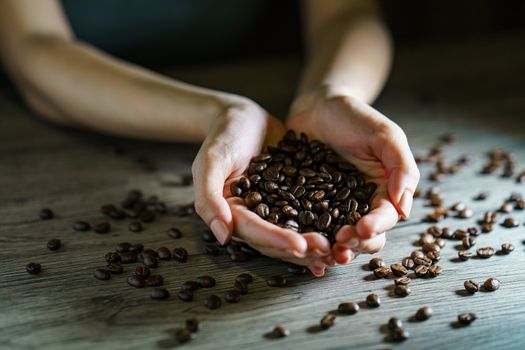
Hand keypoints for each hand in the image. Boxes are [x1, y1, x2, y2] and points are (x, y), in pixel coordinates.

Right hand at [192, 101, 332, 275]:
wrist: (241, 116)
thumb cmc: (222, 135)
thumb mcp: (210, 161)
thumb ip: (209, 197)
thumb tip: (223, 235)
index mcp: (232, 212)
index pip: (254, 232)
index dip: (277, 241)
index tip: (300, 246)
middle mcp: (253, 216)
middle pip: (277, 240)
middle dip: (301, 247)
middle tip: (327, 249)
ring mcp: (274, 208)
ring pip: (294, 232)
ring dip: (315, 243)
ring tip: (338, 248)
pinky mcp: (292, 197)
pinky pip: (307, 214)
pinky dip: (323, 225)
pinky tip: (343, 232)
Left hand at [287, 86, 419, 262]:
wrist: (317, 105)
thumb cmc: (355, 116)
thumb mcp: (385, 135)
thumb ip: (401, 167)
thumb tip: (404, 208)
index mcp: (382, 190)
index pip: (385, 216)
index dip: (376, 227)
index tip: (363, 229)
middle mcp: (358, 203)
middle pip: (363, 235)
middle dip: (355, 244)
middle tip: (340, 244)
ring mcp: (331, 206)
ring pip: (336, 236)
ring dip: (332, 248)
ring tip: (322, 251)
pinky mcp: (306, 204)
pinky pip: (308, 225)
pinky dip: (307, 239)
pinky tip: (300, 247)